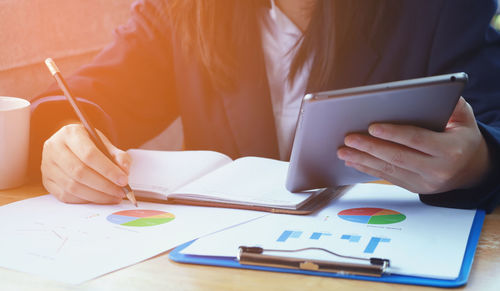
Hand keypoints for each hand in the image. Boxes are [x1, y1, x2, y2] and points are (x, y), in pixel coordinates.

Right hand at [41, 124, 131, 203]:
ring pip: (72, 186)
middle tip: (120, 191)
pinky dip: (85, 200)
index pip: (89, 154)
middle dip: (104, 185)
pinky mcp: (46, 181)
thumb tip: (125, 170)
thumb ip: (118, 155)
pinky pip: (66, 196)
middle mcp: (54, 148)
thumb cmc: (88, 144)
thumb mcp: (104, 143)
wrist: (70, 145)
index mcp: (70, 133)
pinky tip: (99, 198)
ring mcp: (47, 165)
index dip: (108, 170)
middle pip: (79, 172)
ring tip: (113, 196)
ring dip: (97, 195)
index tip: (123, 180)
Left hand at [337, 97, 490, 193]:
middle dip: (370, 147)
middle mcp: (438, 170)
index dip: (394, 134)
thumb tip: (432, 92)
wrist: (471, 169)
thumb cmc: (462, 137)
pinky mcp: (414, 187)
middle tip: (349, 138)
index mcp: (451, 151)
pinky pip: (387, 178)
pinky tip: (352, 161)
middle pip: (397, 157)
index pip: (417, 140)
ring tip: (343, 150)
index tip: (372, 127)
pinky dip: (367, 169)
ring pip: (388, 170)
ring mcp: (425, 183)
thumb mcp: (464, 118)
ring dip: (362, 159)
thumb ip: (452, 106)